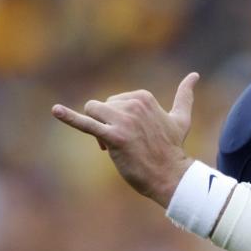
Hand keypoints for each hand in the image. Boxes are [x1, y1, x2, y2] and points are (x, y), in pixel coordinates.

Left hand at [51, 73, 199, 207]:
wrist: (171, 175)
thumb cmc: (173, 149)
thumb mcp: (181, 118)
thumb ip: (185, 95)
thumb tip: (194, 74)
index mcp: (143, 97)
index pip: (114, 101)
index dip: (117, 119)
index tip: (132, 135)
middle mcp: (133, 104)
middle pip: (101, 107)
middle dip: (107, 125)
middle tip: (125, 146)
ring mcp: (123, 120)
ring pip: (93, 113)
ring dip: (98, 130)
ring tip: (112, 146)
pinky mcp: (114, 137)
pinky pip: (86, 124)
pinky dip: (69, 117)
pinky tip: (56, 111)